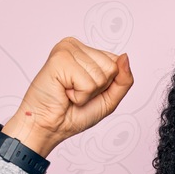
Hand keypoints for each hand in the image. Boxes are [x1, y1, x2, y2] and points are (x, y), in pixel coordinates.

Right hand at [2, 37, 133, 156]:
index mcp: (86, 52)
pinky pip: (88, 82)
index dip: (107, 85)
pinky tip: (64, 92)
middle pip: (111, 68)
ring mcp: (67, 50)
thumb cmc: (73, 114)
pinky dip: (79, 95)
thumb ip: (123, 80)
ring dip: (87, 93)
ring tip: (69, 93)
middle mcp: (76, 46)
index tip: (87, 91)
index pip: (116, 63)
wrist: (49, 127)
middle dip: (98, 89)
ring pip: (101, 76)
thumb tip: (125, 57)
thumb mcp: (109, 99)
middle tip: (76, 92)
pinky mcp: (60, 59)